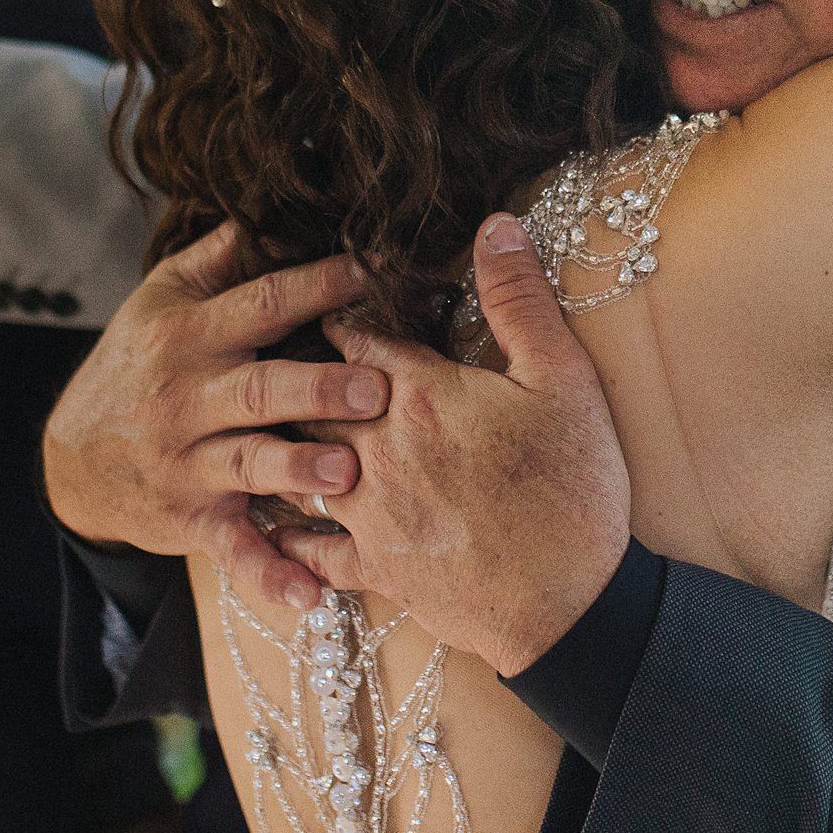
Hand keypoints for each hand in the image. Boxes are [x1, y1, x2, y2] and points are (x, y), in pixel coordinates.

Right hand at [43, 223, 386, 609]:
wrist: (74, 460)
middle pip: (258, 388)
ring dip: (298, 469)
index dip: (315, 286)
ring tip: (347, 474)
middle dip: (318, 387)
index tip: (373, 273)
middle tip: (377, 387)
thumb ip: (218, 259)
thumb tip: (269, 204)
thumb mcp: (159, 302)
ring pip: (249, 464)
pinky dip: (269, 574)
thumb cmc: (136, 366)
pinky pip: (233, 550)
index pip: (259, 304)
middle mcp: (188, 399)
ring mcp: (189, 463)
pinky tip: (309, 594)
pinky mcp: (192, 520)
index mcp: (190, 337)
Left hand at [279, 214, 630, 675]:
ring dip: (278, 443)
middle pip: (310, 397)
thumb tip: (495, 225)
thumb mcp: (565, 380)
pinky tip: (269, 522)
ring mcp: (369, 515)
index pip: (354, 337)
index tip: (321, 295)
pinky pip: (309, 550)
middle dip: (294, 371)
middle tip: (272, 350)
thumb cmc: (574, 489)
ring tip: (257, 421)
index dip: (337, 312)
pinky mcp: (375, 570)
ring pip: (295, 466)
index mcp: (420, 396)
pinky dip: (284, 534)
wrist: (573, 607)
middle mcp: (378, 451)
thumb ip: (520, 300)